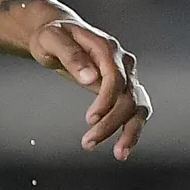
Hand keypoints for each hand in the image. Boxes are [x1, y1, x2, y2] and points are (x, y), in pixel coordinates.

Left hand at [27, 18, 148, 157]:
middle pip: (128, 96)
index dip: (106, 100)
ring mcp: (126, 76)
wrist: (59, 35)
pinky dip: (131, 130)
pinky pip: (134, 111)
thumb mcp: (51, 39)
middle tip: (87, 143)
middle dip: (111, 123)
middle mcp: (123, 62)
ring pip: (138, 107)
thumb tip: (90, 78)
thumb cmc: (52, 36)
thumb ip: (70, 55)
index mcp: (107, 48)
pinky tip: (122, 149)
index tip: (89, 119)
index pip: (115, 77)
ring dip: (130, 131)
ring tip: (119, 154)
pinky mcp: (123, 89)